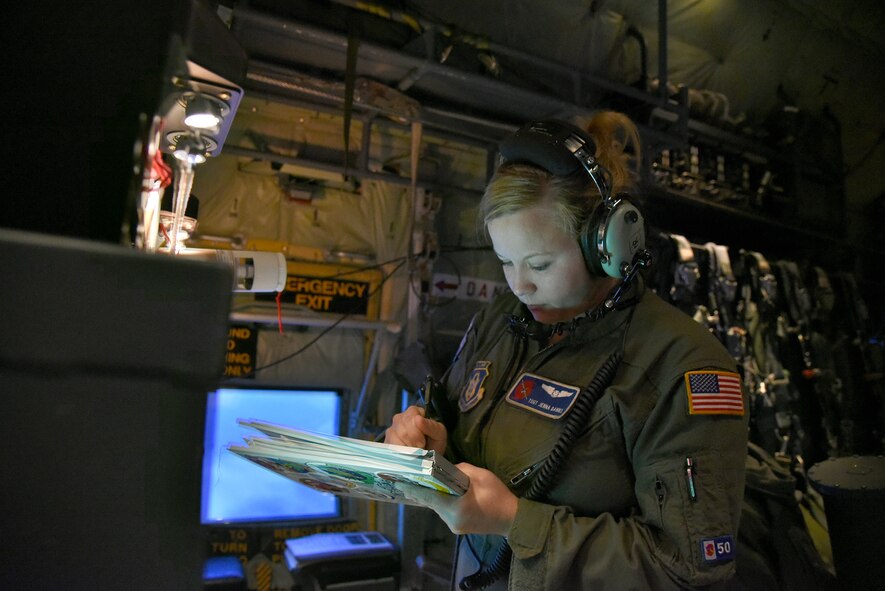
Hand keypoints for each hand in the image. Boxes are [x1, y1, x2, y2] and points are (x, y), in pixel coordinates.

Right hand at [384, 405, 447, 454]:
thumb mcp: (439, 434)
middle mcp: (400, 418)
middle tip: (420, 446)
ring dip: (406, 448)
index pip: (411, 418)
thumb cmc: (434, 443)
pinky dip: (399, 452)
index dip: (417, 432)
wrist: (429, 457)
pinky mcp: (386, 441)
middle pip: (402, 430)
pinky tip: (406, 453)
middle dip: (413, 442)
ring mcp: (391, 430)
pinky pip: (389, 446)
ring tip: (414, 450)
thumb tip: (418, 419)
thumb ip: (431, 426)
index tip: (423, 441)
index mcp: (414, 412)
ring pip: (394, 438)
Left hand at [398, 462, 517, 535]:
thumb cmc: (498, 496)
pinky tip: (441, 492)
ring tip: (425, 482)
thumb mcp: (480, 475)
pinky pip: (445, 511)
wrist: (513, 519)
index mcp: (456, 507)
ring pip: (437, 507)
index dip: (412, 488)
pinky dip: (442, 501)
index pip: (428, 497)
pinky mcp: (458, 528)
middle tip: (409, 477)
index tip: (398, 482)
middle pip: (431, 503)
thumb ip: (459, 471)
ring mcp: (454, 526)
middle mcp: (451, 520)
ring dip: (433, 496)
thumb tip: (446, 470)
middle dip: (422, 490)